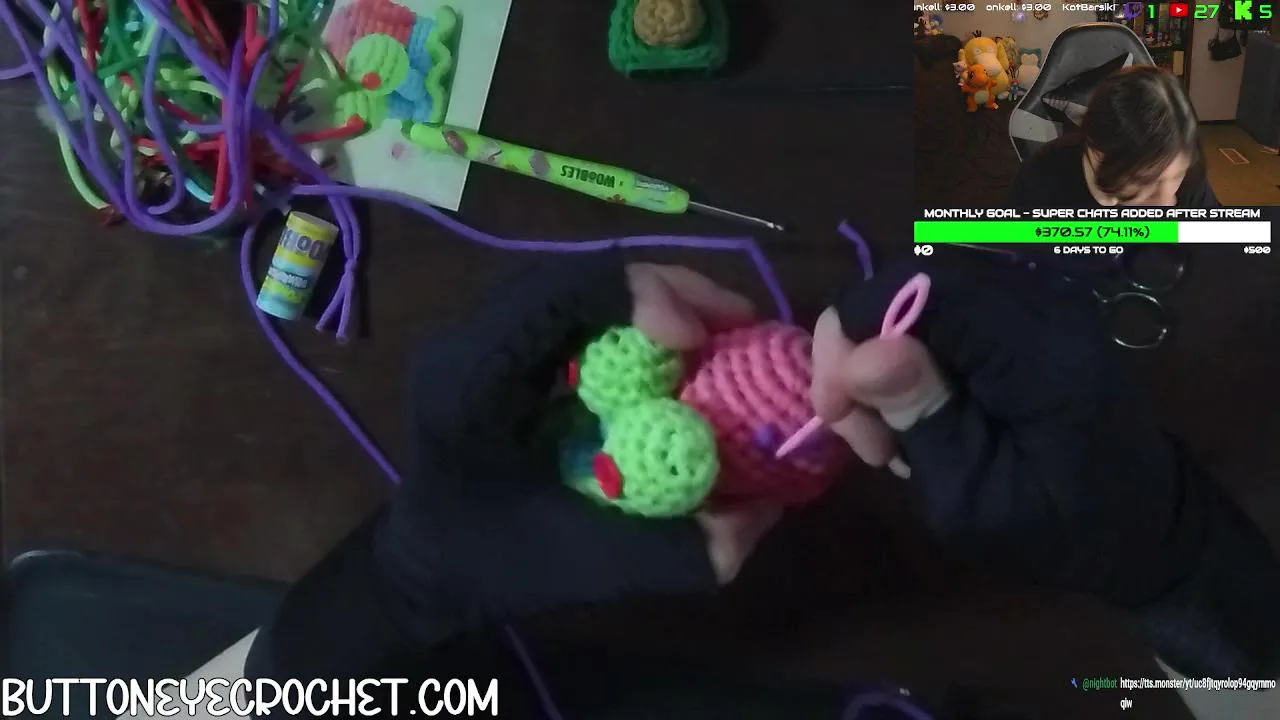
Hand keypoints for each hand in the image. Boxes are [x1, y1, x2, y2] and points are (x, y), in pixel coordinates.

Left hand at [385, 255, 776, 633]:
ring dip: (659, 302)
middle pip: (579, 274)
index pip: (558, 292)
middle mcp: (472, 340)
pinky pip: (580, 313)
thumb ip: (675, 551)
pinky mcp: (507, 350)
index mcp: (473, 378)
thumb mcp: (585, 568)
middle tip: (739, 325)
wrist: (425, 573)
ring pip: (584, 286)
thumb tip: (765, 512)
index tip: (699, 343)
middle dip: (670, 291)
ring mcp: (486, 338)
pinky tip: (680, 354)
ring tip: (721, 333)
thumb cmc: (489, 568)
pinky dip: (637, 322)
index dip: (641, 295)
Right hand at [809, 255, 1190, 602]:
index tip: (835, 410)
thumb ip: (924, 416)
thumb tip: (862, 350)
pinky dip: (911, 356)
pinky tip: (920, 410)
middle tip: (861, 430)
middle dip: (859, 348)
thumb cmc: (1062, 531)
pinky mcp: (1031, 316)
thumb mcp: (976, 498)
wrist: (1149, 529)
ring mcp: (1040, 303)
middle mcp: (1041, 304)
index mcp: (1035, 351)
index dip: (852, 332)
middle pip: (909, 280)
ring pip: (918, 293)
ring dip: (881, 357)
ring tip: (892, 433)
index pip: (915, 286)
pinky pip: (944, 312)